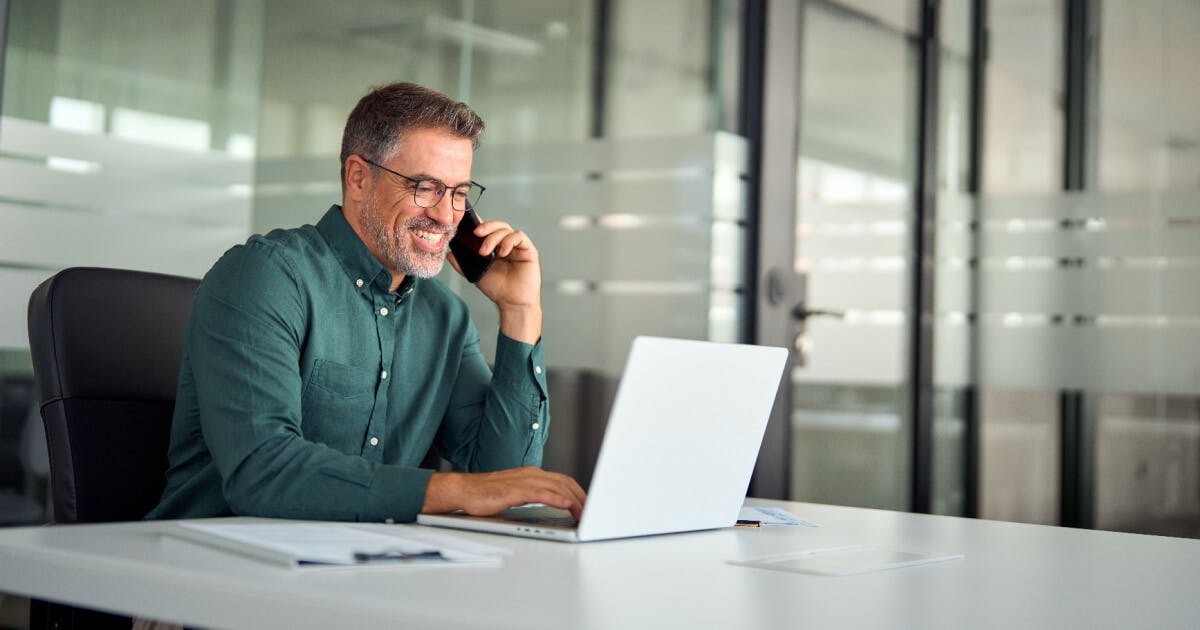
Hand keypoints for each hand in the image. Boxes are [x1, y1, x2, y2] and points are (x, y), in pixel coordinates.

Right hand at [422, 467, 585, 520]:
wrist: (464, 491)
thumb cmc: (487, 495)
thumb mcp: (517, 494)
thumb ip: (534, 496)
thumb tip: (554, 505)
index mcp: (533, 474)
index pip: (564, 481)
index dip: (580, 492)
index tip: (589, 505)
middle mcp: (531, 474)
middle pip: (565, 483)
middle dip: (582, 497)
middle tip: (593, 512)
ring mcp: (523, 480)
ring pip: (557, 487)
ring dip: (574, 500)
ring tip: (586, 513)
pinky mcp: (514, 490)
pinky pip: (540, 493)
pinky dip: (556, 498)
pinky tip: (566, 505)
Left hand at [447, 220, 541, 342]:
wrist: (512, 303)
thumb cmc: (497, 288)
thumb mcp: (475, 274)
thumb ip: (462, 264)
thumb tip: (449, 254)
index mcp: (494, 246)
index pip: (486, 229)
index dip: (477, 223)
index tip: (466, 224)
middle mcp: (505, 243)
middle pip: (496, 225)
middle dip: (485, 227)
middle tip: (476, 234)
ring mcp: (517, 246)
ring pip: (506, 229)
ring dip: (493, 237)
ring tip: (485, 252)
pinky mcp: (528, 250)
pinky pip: (519, 237)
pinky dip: (508, 241)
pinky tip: (502, 252)